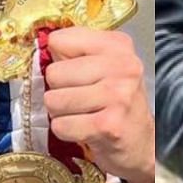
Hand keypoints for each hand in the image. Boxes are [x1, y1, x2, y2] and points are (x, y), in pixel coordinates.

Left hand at [43, 28, 155, 182]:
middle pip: (53, 73)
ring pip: (53, 100)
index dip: (58, 60)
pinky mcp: (108, 125)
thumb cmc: (115, 102)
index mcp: (117, 45)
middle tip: (78, 99)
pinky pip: (61, 125)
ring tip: (80, 114)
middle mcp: (122, 67)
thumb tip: (42, 45)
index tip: (74, 74)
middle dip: (58, 90)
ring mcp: (117, 96)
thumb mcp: (103, 66)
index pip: (59, 40)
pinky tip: (83, 129)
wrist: (140, 142)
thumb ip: (74, 51)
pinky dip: (65, 131)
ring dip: (60, 113)